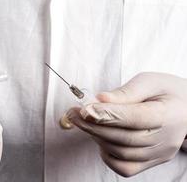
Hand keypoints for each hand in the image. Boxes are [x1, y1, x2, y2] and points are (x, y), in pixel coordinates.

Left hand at [68, 72, 186, 176]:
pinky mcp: (151, 161)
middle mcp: (166, 139)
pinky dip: (107, 155)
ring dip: (97, 137)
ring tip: (84, 122)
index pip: (135, 118)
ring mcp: (160, 154)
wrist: (186, 108)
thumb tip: (100, 100)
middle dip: (94, 126)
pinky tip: (100, 139)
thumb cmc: (167, 91)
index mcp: (169, 114)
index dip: (107, 115)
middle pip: (124, 138)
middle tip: (74, 114)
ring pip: (122, 153)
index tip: (84, 109)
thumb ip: (126, 91)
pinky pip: (125, 167)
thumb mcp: (150, 81)